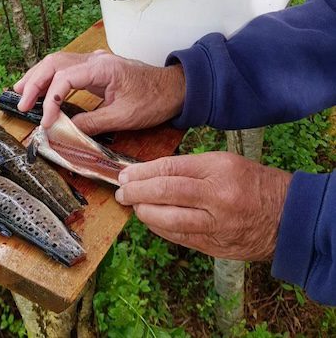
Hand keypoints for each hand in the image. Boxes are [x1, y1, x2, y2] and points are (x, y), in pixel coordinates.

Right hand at [13, 50, 185, 134]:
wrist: (175, 88)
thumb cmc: (154, 100)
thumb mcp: (124, 117)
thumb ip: (93, 123)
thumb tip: (66, 131)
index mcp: (102, 68)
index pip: (64, 78)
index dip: (50, 100)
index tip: (46, 121)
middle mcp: (95, 60)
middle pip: (54, 63)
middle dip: (34, 83)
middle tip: (21, 104)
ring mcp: (95, 62)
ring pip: (57, 62)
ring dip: (37, 77)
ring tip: (20, 92)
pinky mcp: (95, 69)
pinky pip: (66, 69)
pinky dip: (50, 78)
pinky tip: (41, 88)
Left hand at [115, 152, 292, 260]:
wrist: (287, 217)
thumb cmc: (253, 184)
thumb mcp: (225, 163)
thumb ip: (189, 168)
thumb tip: (150, 174)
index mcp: (219, 169)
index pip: (170, 168)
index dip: (142, 172)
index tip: (126, 174)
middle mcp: (217, 197)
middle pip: (164, 192)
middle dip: (136, 192)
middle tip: (122, 191)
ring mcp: (215, 224)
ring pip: (168, 219)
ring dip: (144, 212)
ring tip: (133, 205)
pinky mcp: (213, 245)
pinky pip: (177, 237)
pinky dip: (159, 228)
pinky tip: (150, 220)